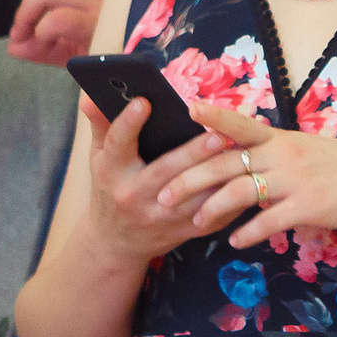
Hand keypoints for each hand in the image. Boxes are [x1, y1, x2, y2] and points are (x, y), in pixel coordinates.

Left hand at [0, 0, 114, 68]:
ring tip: (21, 34)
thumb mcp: (73, 49)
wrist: (151, 74)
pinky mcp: (102, 26)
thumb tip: (14, 46)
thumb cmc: (116, 56)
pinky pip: (58, 20)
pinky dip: (41, 32)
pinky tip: (44, 46)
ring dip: (25, 12)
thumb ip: (42, 44)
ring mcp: (102, 5)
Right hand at [78, 95, 237, 265]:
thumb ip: (101, 125)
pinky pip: (211, 217)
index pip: (117, 143)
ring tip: (240, 154)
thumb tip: (90, 94)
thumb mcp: (99, 158)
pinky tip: (247, 180)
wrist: (114, 242)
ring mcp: (159, 217)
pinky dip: (230, 201)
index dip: (129, 122)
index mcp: (111, 171)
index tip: (144, 101)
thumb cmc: (110, 188)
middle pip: (165, 172)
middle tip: (217, 133)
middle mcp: (134, 195)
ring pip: (194, 197)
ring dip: (219, 177)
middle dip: (192, 153)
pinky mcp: (181, 232)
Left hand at [159, 102, 336, 249]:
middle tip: (162, 195)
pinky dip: (247, 233)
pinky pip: (268, 221)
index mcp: (281, 139)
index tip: (188, 109)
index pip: (241, 124)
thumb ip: (274, 153)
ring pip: (241, 192)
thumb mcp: (307, 149)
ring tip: (194, 222)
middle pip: (226, 164)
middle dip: (190, 180)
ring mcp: (295, 180)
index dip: (214, 117)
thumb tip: (241, 158)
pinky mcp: (307, 207)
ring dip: (212, 209)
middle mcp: (283, 155)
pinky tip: (234, 241)